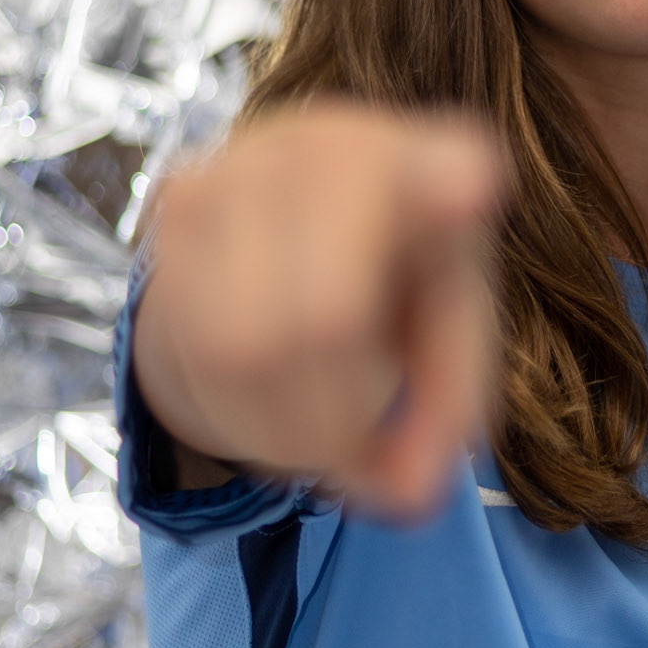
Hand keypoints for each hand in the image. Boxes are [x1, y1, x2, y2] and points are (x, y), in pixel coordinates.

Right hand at [131, 101, 504, 517]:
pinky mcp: (175, 200)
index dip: (453, 185)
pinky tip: (266, 405)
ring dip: (285, 431)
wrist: (283, 213)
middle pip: (326, 321)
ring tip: (318, 435)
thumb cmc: (397, 282)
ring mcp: (245, 162)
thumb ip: (450, 411)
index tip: (471, 189)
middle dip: (343, 424)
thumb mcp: (449, 333)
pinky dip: (239, 414)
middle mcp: (329, 147)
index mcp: (426, 170)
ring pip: (244, 350)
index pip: (446, 168)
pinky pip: (196, 349)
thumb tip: (410, 499)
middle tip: (360, 453)